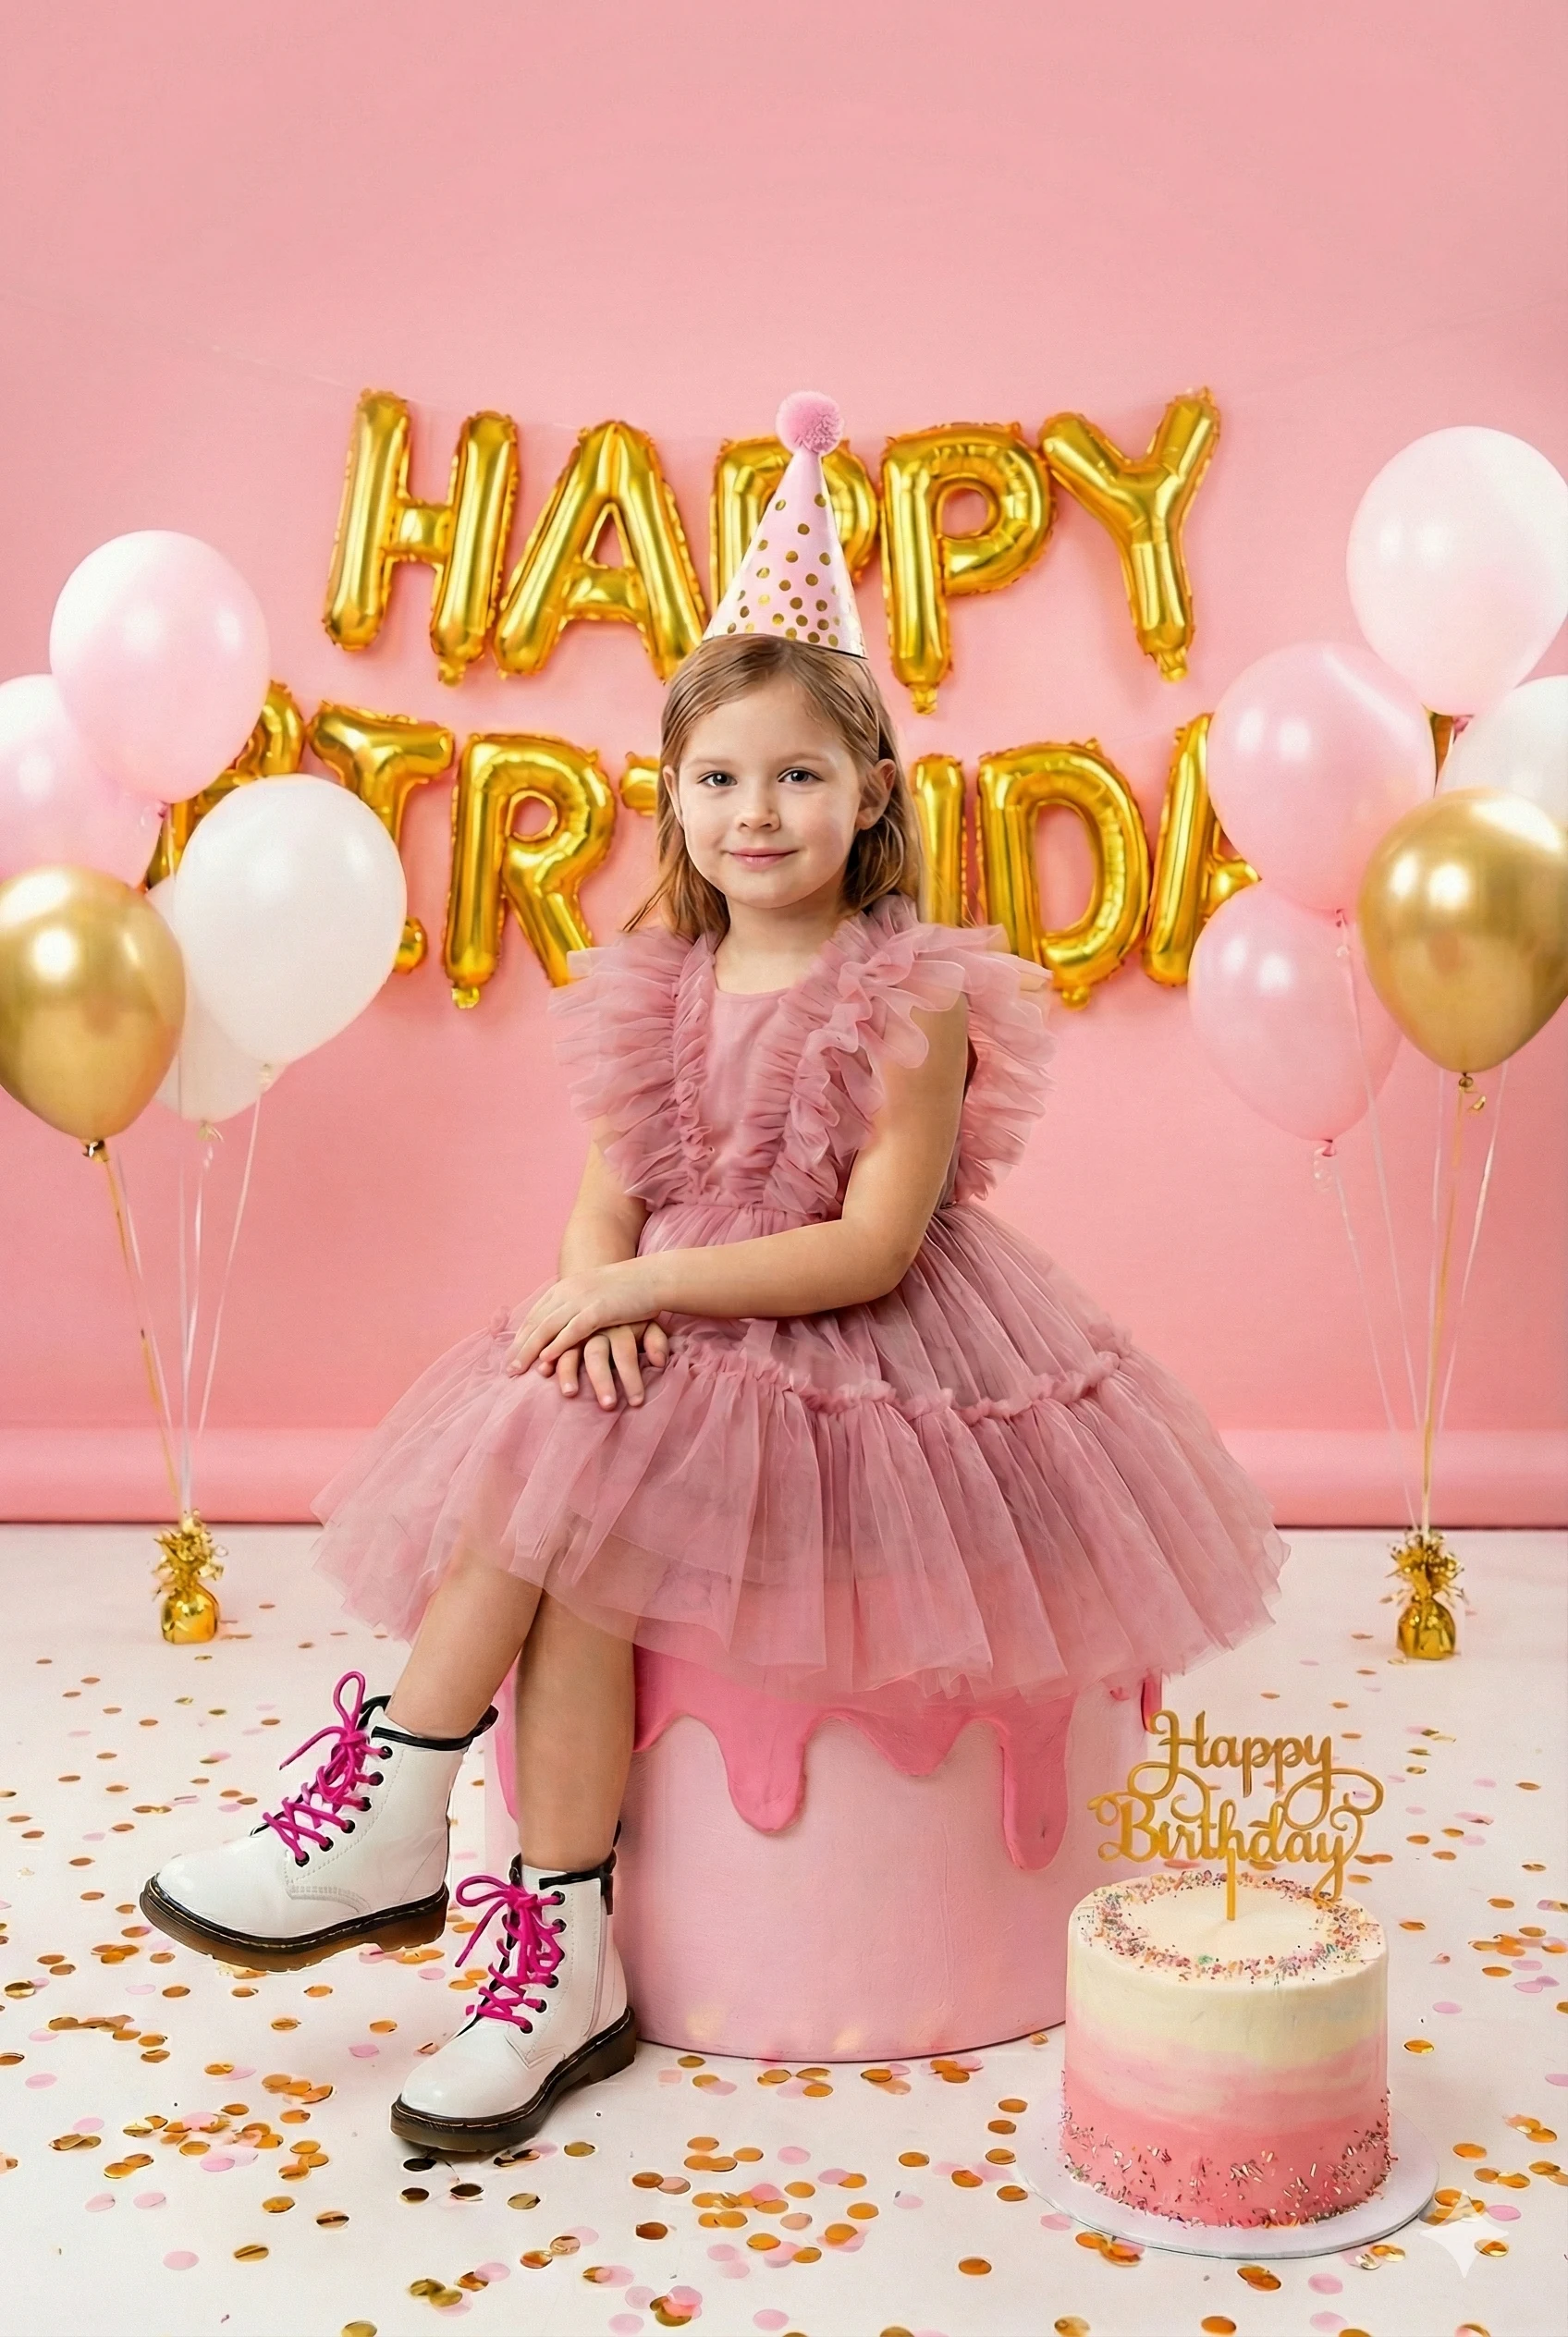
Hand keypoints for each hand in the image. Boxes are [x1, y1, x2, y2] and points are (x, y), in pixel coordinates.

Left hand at [504, 1263, 662, 1400]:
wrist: (654, 1276)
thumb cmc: (629, 1289)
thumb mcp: (596, 1294)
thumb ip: (579, 1307)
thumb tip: (569, 1325)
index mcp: (566, 1287)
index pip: (536, 1314)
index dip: (521, 1336)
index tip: (511, 1355)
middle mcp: (568, 1292)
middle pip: (536, 1323)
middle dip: (519, 1347)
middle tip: (508, 1370)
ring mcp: (582, 1300)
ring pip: (547, 1328)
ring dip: (530, 1351)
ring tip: (518, 1371)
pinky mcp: (599, 1309)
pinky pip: (572, 1330)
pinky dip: (556, 1345)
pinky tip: (545, 1360)